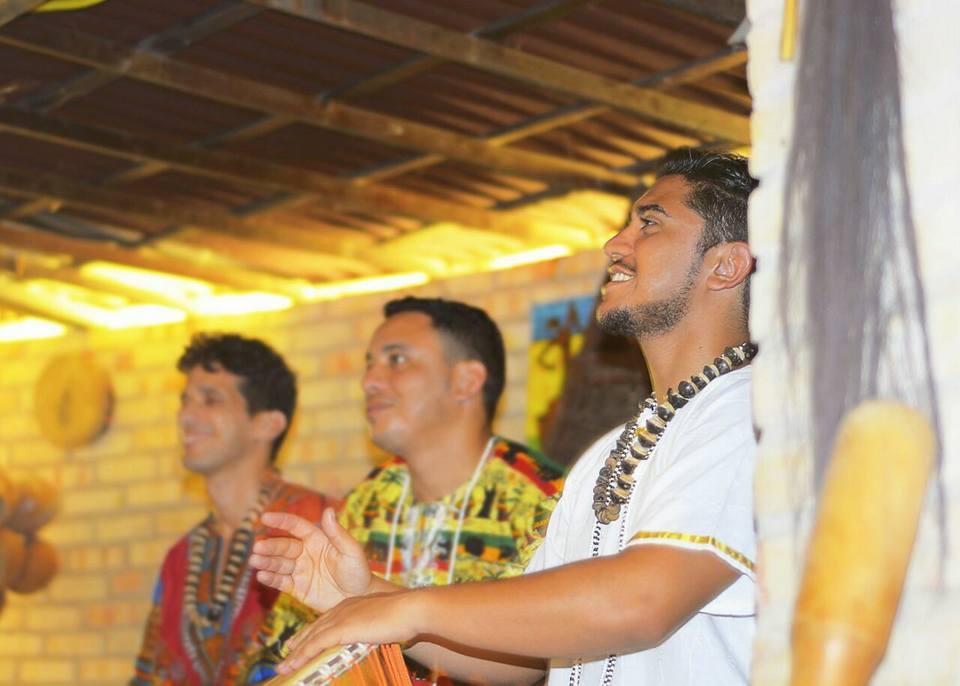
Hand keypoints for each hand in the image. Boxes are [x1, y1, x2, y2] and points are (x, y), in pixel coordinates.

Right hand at [250, 508, 371, 611]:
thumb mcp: (351, 551)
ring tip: (254, 560)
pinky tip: (261, 575)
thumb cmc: (358, 571)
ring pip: (279, 564)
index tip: (265, 517)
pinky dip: (271, 578)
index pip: (296, 526)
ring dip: (266, 561)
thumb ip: (338, 533)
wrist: (359, 599)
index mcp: (317, 539)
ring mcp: (300, 570)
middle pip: (284, 546)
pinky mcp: (298, 588)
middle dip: (270, 546)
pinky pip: (281, 582)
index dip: (281, 521)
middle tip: (257, 547)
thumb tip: (328, 510)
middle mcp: (305, 553)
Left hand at [277, 591, 424, 674]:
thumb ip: (370, 630)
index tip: (300, 642)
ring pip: (311, 638)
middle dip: (299, 643)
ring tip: (284, 667)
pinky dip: (303, 655)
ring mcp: (340, 618)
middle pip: (314, 629)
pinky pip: (316, 644)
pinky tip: (293, 664)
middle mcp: (342, 609)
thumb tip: (369, 641)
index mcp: (350, 605)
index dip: (311, 632)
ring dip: (296, 654)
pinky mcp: (342, 629)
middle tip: (287, 654)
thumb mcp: (381, 623)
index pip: (325, 620)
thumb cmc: (403, 617)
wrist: (409, 609)